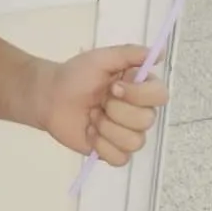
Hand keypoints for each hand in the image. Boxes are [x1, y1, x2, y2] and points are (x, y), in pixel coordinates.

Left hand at [38, 45, 168, 165]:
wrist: (50, 96)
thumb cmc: (76, 75)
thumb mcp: (101, 58)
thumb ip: (130, 53)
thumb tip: (161, 52)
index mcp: (139, 88)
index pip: (160, 95)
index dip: (139, 94)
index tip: (115, 88)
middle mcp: (139, 111)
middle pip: (147, 120)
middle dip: (116, 110)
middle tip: (99, 101)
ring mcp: (127, 134)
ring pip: (135, 142)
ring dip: (107, 127)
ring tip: (92, 116)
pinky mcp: (114, 152)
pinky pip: (120, 158)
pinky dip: (101, 145)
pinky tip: (90, 131)